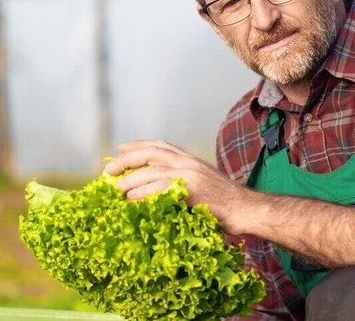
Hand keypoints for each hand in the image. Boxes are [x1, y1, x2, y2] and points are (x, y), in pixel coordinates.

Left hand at [104, 140, 243, 230]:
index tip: (121, 149)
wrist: (245, 209)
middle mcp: (188, 162)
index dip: (138, 145)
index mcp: (190, 159)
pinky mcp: (191, 188)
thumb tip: (156, 190)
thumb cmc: (223, 204)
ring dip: (129, 179)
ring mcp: (190, 173)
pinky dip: (143, 192)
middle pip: (151, 153)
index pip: (160, 145)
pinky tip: (131, 198)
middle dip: (127, 160)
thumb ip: (181, 183)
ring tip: (115, 189)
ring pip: (151, 170)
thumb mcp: (201, 186)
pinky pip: (160, 188)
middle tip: (109, 170)